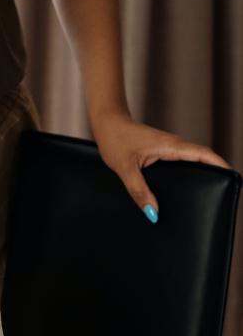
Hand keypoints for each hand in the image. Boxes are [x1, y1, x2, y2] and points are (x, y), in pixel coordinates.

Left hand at [92, 112, 230, 221]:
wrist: (106, 123)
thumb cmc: (114, 139)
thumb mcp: (124, 167)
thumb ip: (138, 190)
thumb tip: (153, 213)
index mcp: (171, 146)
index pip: (205, 155)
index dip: (221, 167)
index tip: (233, 181)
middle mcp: (174, 146)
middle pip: (203, 160)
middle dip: (215, 175)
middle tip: (222, 195)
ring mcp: (169, 148)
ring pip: (192, 162)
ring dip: (201, 174)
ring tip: (206, 195)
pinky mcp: (162, 151)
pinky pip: (182, 162)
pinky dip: (188, 173)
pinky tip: (182, 189)